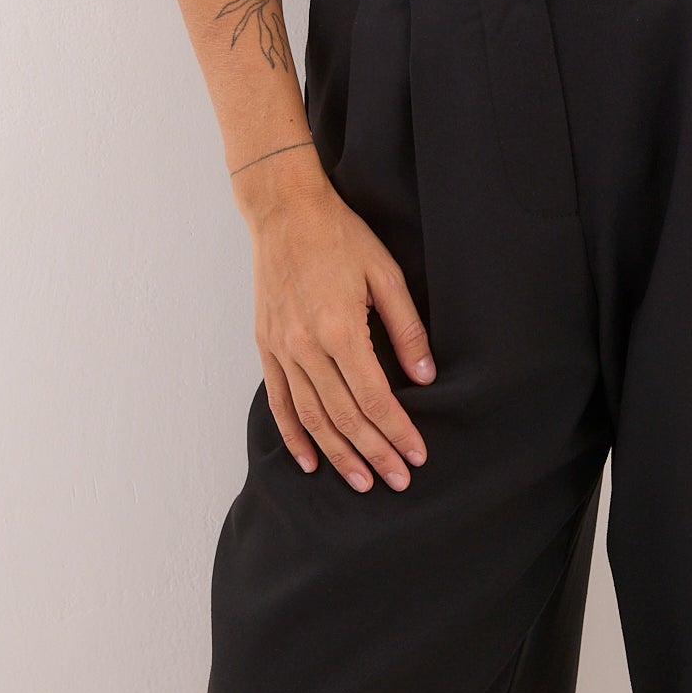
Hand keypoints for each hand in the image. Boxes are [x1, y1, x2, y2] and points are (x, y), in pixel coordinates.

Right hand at [245, 173, 435, 489]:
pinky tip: (310, 460)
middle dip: (374, 453)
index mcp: (340, 328)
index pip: (374, 397)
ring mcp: (281, 348)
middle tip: (397, 481)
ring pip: (312, 417)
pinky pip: (280, 401)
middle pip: (344, 416)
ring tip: (361, 482)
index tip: (417, 455)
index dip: (398, 431)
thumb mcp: (384, 273)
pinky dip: (294, 435)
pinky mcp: (266, 345)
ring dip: (338, 454)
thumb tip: (425, 375)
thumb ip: (406, 327)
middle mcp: (306, 346)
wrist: (284, 210)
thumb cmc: (340, 235)